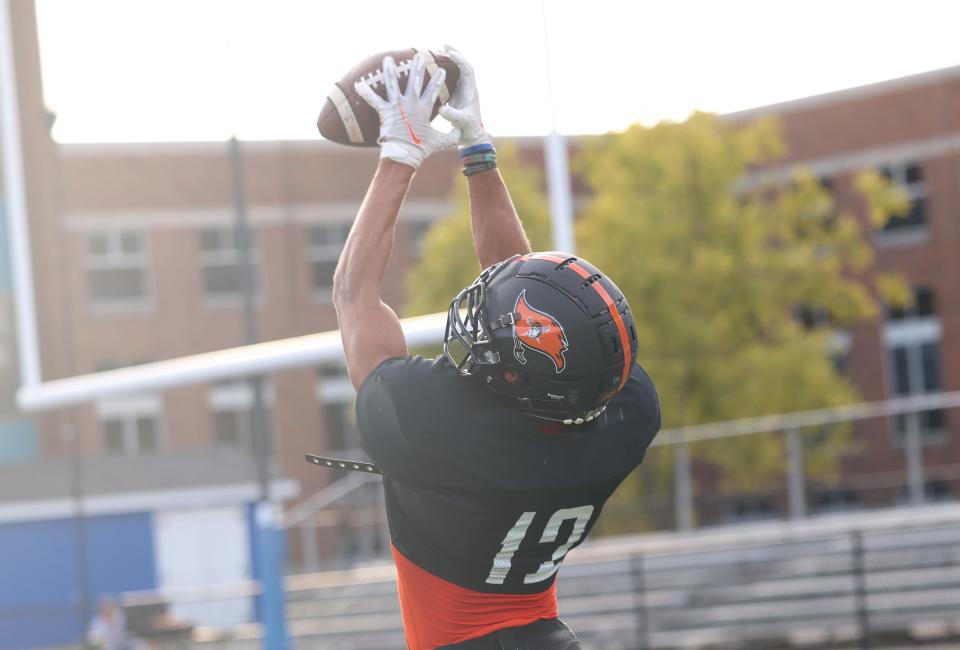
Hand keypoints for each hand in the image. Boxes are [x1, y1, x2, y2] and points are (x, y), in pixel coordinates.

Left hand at [355, 54, 459, 169]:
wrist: (404, 155)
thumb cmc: (421, 149)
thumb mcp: (439, 142)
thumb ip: (451, 137)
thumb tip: (461, 135)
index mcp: (424, 109)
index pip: (433, 90)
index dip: (438, 79)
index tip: (441, 69)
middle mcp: (411, 103)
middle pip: (415, 81)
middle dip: (418, 66)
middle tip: (419, 55)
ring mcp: (397, 106)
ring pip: (393, 84)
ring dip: (390, 70)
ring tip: (387, 59)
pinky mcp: (385, 112)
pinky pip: (373, 100)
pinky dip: (366, 93)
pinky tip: (358, 84)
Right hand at [438, 45, 491, 147]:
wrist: (471, 136)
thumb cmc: (468, 129)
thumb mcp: (461, 122)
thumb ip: (453, 115)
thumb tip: (442, 109)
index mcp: (470, 91)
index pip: (467, 70)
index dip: (460, 60)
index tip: (450, 53)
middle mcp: (467, 88)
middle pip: (463, 66)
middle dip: (454, 54)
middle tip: (443, 45)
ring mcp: (461, 91)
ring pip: (456, 71)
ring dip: (448, 61)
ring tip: (437, 51)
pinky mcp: (454, 95)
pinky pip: (449, 78)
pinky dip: (442, 71)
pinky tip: (431, 68)